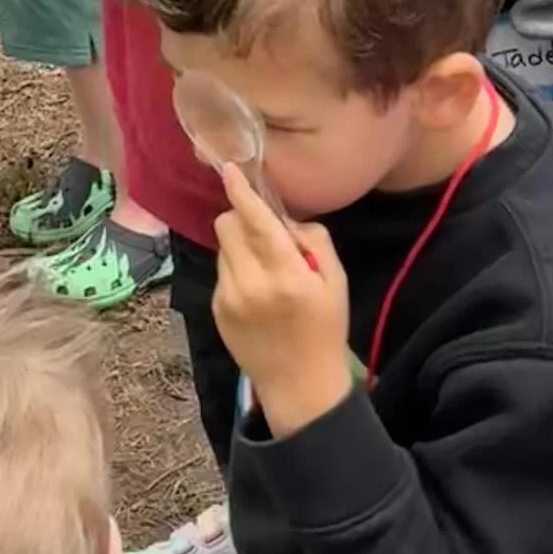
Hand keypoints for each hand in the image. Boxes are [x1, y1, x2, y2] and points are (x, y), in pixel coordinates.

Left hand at [213, 164, 353, 436]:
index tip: (228, 168)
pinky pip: (221, 271)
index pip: (256, 221)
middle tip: (266, 235)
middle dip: (242, 219)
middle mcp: (251, 282)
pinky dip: (236, 270)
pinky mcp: (216, 308)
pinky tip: (257, 293)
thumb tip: (285, 219)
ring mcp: (229, 297)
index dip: (241, 192)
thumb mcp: (336, 283)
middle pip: (227, 226)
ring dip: (240, 246)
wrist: (300, 384)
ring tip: (266, 272)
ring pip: (223, 247)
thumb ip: (313, 242)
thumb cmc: (325, 329)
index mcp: (286, 274)